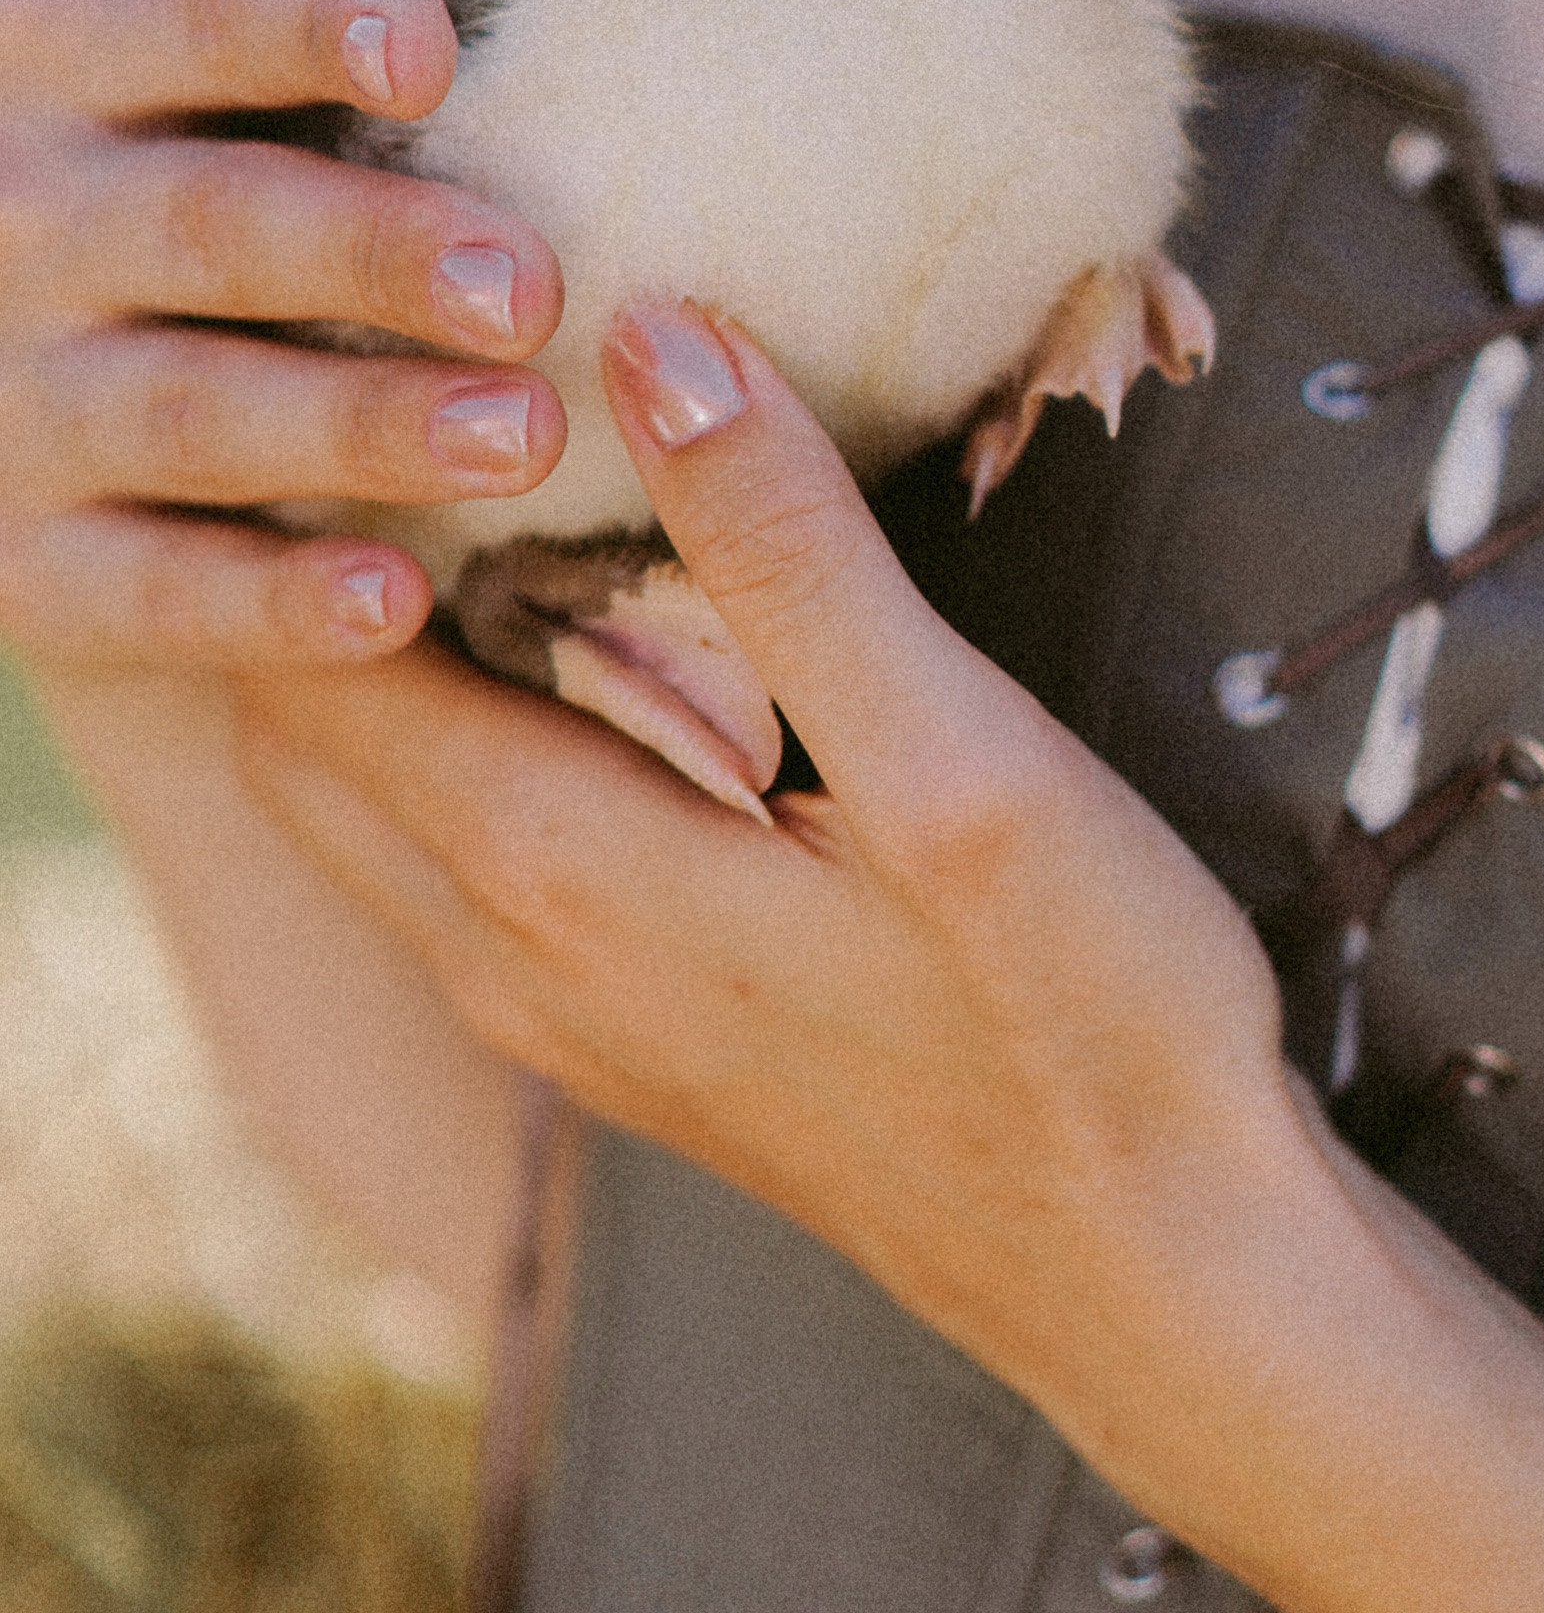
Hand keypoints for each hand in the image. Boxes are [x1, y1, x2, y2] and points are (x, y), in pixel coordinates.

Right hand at [0, 0, 572, 683]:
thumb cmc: (187, 125)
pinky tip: (391, 598)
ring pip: (181, 412)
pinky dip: (261, 599)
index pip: (180, 11)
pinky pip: (142, 589)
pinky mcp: (25, 560)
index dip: (298, 22)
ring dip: (349, 427)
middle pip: (196, 225)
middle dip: (361, 254)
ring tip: (522, 433)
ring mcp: (6, 393)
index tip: (437, 47)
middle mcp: (15, 207)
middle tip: (534, 281)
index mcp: (74, 40)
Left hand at [228, 302, 1326, 1482]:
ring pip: (383, 803)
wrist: (1161, 1276)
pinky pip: (474, 861)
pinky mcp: (638, 1037)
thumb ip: (793, 556)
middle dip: (328, 569)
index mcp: (558, 872)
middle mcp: (512, 957)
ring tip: (513, 485)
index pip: (313, 660)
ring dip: (399, 652)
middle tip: (444, 401)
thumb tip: (651, 339)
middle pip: (308, 735)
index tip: (409, 359)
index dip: (323, 499)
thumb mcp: (958, 764)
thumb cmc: (1079, 1020)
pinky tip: (610, 649)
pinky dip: (479, 735)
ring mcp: (569, 1014)